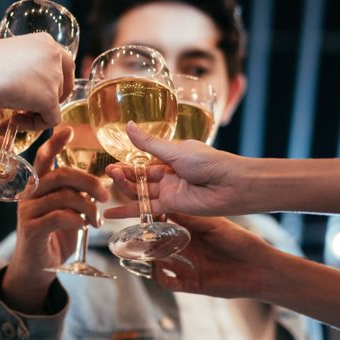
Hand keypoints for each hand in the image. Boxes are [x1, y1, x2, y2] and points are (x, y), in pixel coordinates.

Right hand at [0, 33, 74, 129]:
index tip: (36, 93)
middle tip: (24, 108)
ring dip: (36, 113)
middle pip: (62, 86)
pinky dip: (35, 126)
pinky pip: (51, 120)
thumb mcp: (6, 63)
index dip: (53, 83)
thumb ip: (18, 76)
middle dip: (45, 100)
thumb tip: (6, 103)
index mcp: (46, 43)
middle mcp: (55, 56)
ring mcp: (54, 77)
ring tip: (12, 115)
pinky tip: (15, 122)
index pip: (64, 66)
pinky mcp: (49, 98)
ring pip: (56, 105)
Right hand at [1, 127, 108, 312]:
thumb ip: (74, 194)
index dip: (55, 142)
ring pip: (63, 196)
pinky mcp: (32, 230)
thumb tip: (100, 183)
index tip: (69, 130)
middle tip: (105, 194)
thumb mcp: (65, 210)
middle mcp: (29, 194)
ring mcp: (28, 211)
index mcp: (38, 185)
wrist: (36, 267)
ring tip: (97, 220)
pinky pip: (59, 217)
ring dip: (88, 207)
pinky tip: (84, 227)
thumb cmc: (54, 235)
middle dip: (88, 181)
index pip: (44, 157)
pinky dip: (78, 221)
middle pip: (60, 175)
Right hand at [104, 121, 246, 218]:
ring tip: (108, 184)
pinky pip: (146, 209)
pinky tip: (110, 214)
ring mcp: (169, 191)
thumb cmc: (210, 163)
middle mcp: (169, 175)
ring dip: (123, 189)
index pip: (143, 162)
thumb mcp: (175, 151)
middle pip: (139, 178)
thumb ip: (149, 143)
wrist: (231, 185)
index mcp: (172, 157)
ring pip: (140, 192)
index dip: (127, 164)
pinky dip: (128, 212)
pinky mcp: (171, 206)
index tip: (111, 164)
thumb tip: (128, 125)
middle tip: (108, 173)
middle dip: (122, 176)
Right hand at [151, 214, 273, 298]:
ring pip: (156, 262)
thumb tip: (167, 205)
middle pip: (155, 243)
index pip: (162, 223)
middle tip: (133, 235)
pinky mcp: (188, 284)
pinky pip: (166, 282)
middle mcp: (183, 247)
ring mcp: (184, 266)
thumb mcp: (215, 225)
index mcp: (188, 230)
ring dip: (147, 257)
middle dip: (143, 239)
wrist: (260, 269)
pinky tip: (158, 268)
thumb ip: (191, 218)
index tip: (139, 212)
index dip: (150, 219)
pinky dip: (159, 276)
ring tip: (141, 251)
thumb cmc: (242, 242)